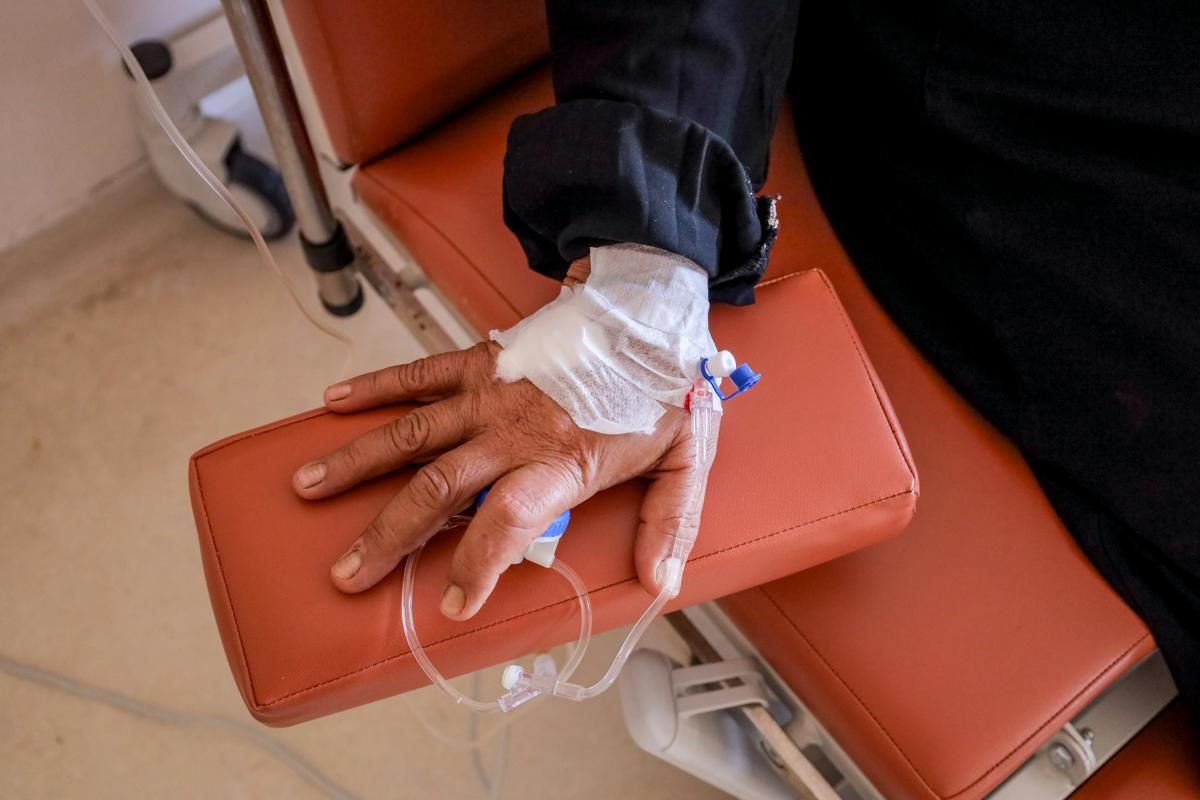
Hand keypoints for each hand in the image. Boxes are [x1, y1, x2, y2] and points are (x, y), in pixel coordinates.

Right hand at [293, 342, 717, 620]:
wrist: (646, 311)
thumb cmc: (661, 390)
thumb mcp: (685, 459)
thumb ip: (668, 522)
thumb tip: (660, 584)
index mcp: (561, 459)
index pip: (508, 521)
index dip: (478, 565)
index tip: (454, 604)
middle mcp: (512, 430)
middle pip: (438, 488)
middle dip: (388, 536)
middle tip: (348, 574)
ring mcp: (489, 392)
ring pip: (411, 433)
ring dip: (356, 463)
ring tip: (306, 489)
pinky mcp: (479, 361)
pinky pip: (419, 374)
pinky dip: (375, 387)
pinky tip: (332, 403)